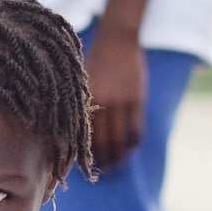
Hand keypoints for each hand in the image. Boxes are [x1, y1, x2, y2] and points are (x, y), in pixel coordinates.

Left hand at [85, 26, 146, 171]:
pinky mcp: (136, 99)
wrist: (116, 38)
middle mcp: (100, 103)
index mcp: (83, 100)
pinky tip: (131, 148)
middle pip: (100, 142)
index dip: (83, 154)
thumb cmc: (94, 60)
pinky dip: (133, 143)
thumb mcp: (81, 81)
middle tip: (104, 172)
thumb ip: (81, 104)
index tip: (84, 166)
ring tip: (118, 166)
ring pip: (118, 139)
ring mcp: (119, 101)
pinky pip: (135, 128)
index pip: (81, 136)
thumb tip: (75, 132)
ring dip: (118, 157)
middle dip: (102, 161)